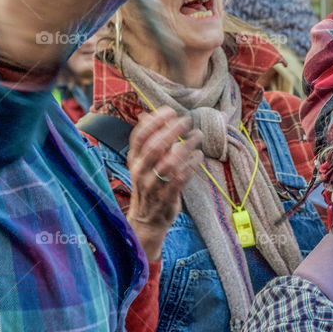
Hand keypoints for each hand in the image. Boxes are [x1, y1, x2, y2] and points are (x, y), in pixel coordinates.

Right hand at [126, 107, 202, 259]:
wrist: (146, 221)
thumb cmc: (149, 185)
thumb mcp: (142, 163)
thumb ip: (148, 140)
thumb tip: (147, 114)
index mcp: (134, 160)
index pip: (139, 136)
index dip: (154, 121)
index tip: (169, 110)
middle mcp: (140, 172)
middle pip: (154, 147)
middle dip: (172, 130)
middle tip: (186, 120)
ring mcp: (152, 186)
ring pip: (168, 163)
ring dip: (185, 146)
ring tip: (197, 136)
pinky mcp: (166, 198)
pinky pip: (180, 179)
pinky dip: (191, 165)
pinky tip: (199, 156)